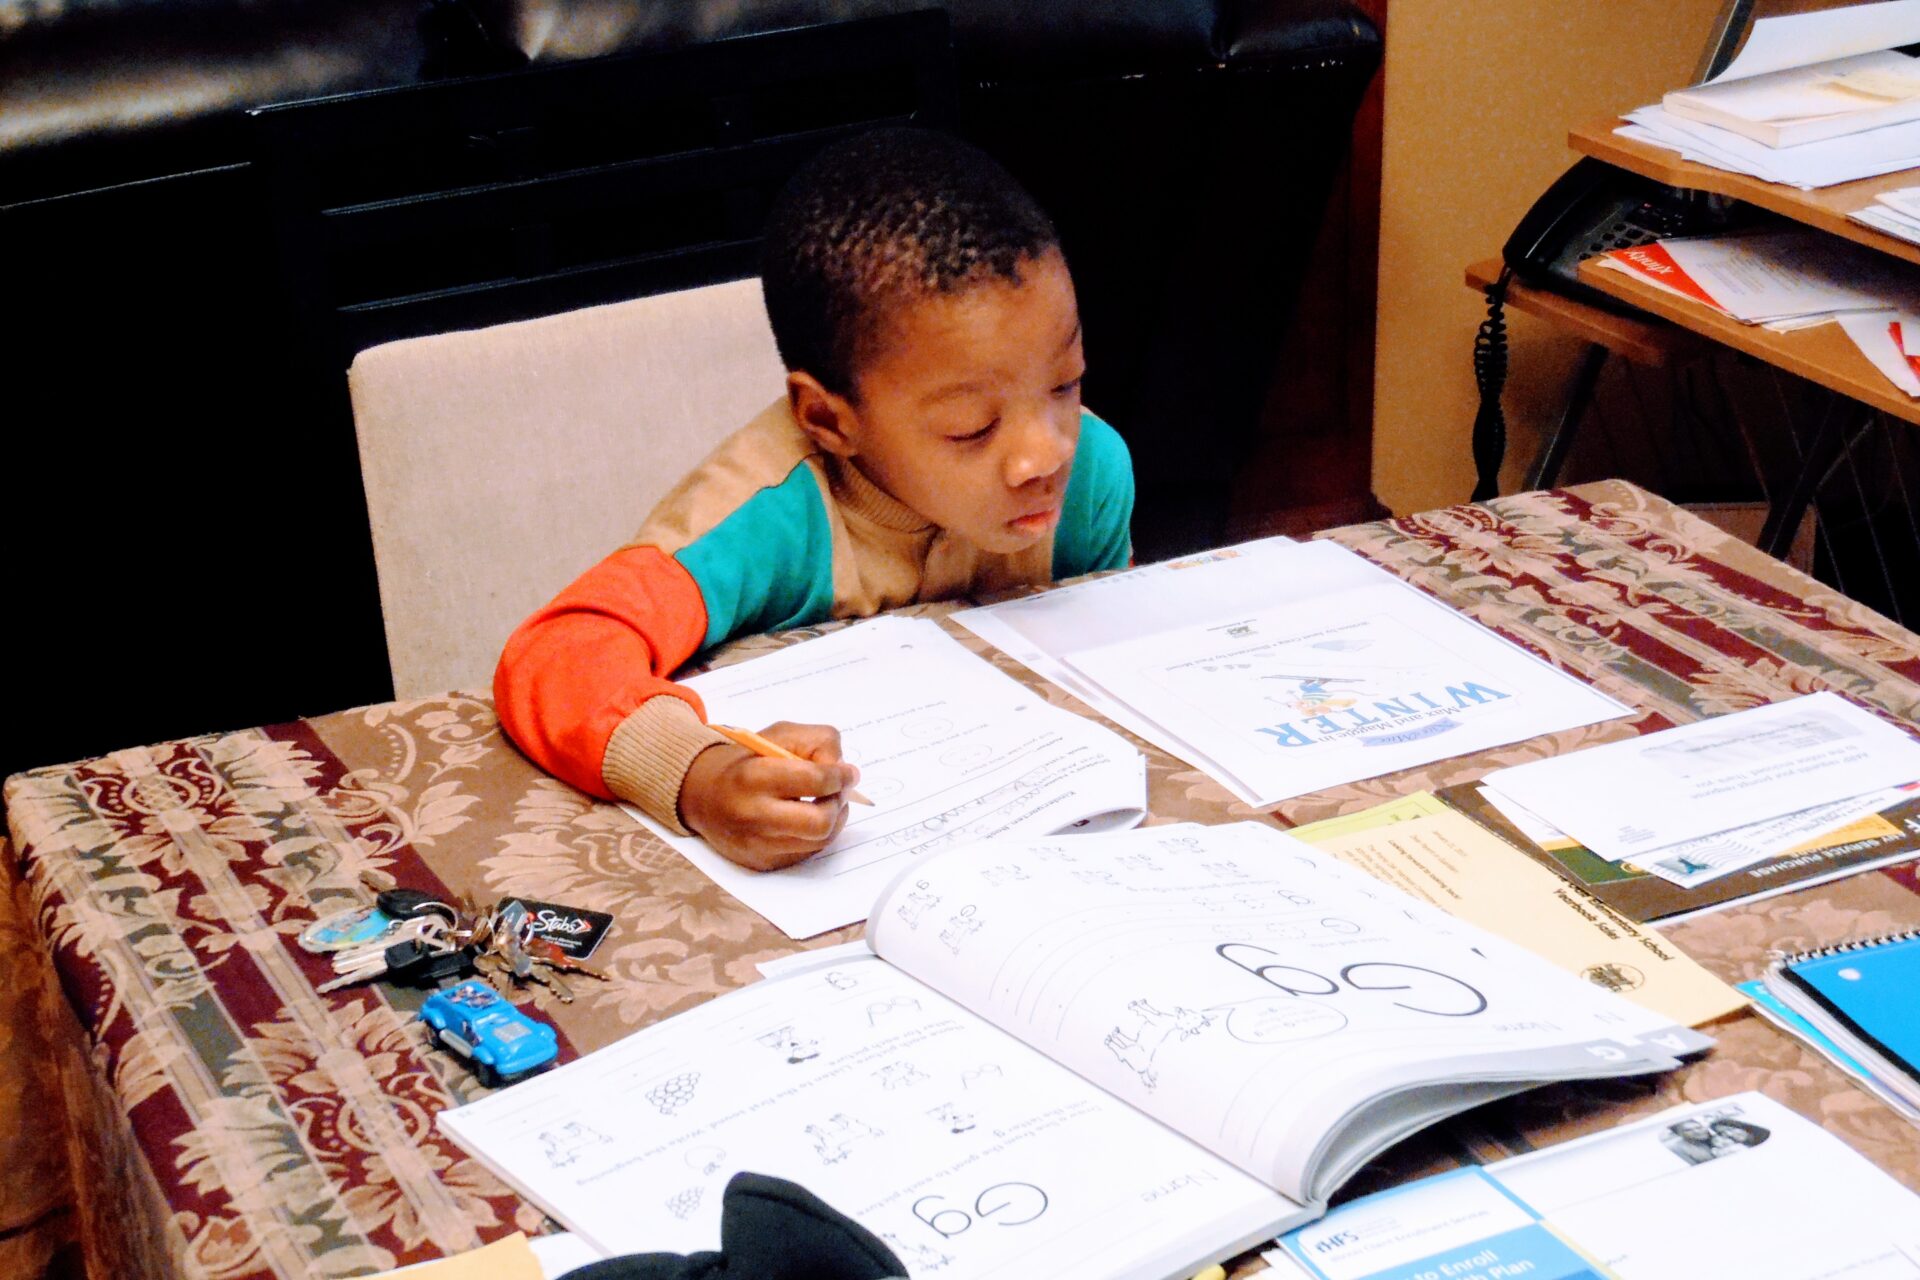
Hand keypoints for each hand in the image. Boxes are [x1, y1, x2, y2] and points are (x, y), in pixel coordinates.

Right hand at [678, 721, 861, 870]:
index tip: (849, 773)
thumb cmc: (748, 760)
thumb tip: (844, 771)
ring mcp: (757, 844)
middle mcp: (753, 815)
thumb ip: (817, 742)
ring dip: (834, 819)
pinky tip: (809, 818)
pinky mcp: (762, 862)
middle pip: (820, 822)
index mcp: (754, 776)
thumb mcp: (779, 735)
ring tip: (826, 802)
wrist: (704, 794)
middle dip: (838, 803)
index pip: (814, 780)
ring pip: (819, 841)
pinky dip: (817, 834)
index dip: (840, 776)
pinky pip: (807, 852)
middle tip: (839, 791)